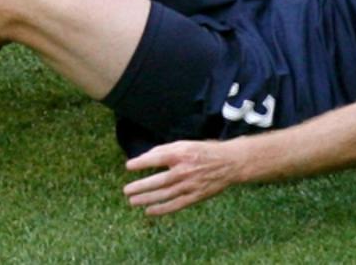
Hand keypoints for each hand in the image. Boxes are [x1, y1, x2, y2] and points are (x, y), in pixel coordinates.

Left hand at [123, 139, 238, 214]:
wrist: (229, 163)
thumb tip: (145, 157)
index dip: (141, 162)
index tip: (128, 166)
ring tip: (133, 201)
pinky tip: (149, 211)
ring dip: (147, 199)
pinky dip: (162, 209)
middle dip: (141, 186)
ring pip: (165, 195)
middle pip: (159, 181)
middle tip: (126, 190)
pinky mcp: (196, 196)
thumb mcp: (184, 144)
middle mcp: (184, 171)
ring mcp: (190, 185)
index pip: (157, 158)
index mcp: (181, 155)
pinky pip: (176, 205)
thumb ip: (164, 149)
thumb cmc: (203, 151)